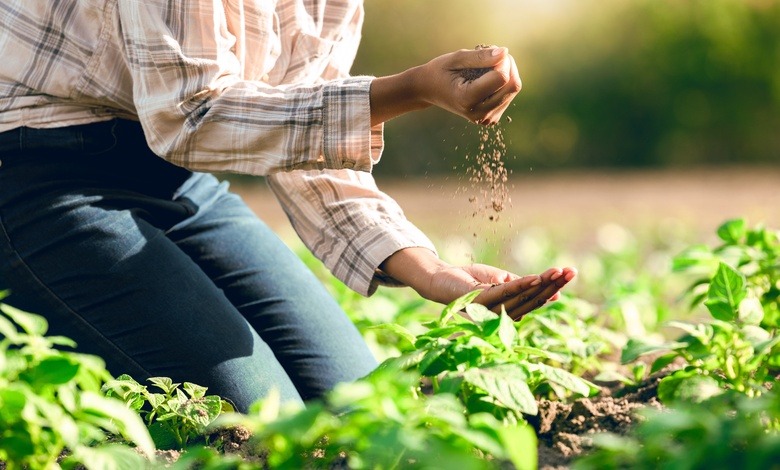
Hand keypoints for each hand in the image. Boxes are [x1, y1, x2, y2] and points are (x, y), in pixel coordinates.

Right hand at [369, 46, 520, 125]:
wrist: (429, 90)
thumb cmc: (440, 71)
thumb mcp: (456, 59)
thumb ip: (480, 56)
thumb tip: (505, 53)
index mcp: (467, 99)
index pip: (502, 77)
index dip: (501, 60)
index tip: (490, 51)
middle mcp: (478, 113)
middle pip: (512, 85)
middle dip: (507, 65)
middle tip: (492, 54)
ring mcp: (486, 118)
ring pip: (513, 89)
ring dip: (507, 72)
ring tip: (487, 66)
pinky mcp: (491, 118)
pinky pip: (509, 95)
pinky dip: (503, 83)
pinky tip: (489, 78)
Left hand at [427, 264, 575, 320]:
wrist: (441, 278)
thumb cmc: (470, 279)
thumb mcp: (500, 279)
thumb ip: (521, 284)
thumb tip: (548, 288)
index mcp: (509, 309)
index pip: (536, 299)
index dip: (553, 287)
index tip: (570, 274)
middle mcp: (502, 314)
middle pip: (534, 299)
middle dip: (554, 285)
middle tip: (572, 271)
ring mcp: (491, 310)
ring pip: (523, 297)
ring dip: (543, 284)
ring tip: (559, 272)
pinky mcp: (480, 303)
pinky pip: (505, 293)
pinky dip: (522, 286)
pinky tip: (536, 278)